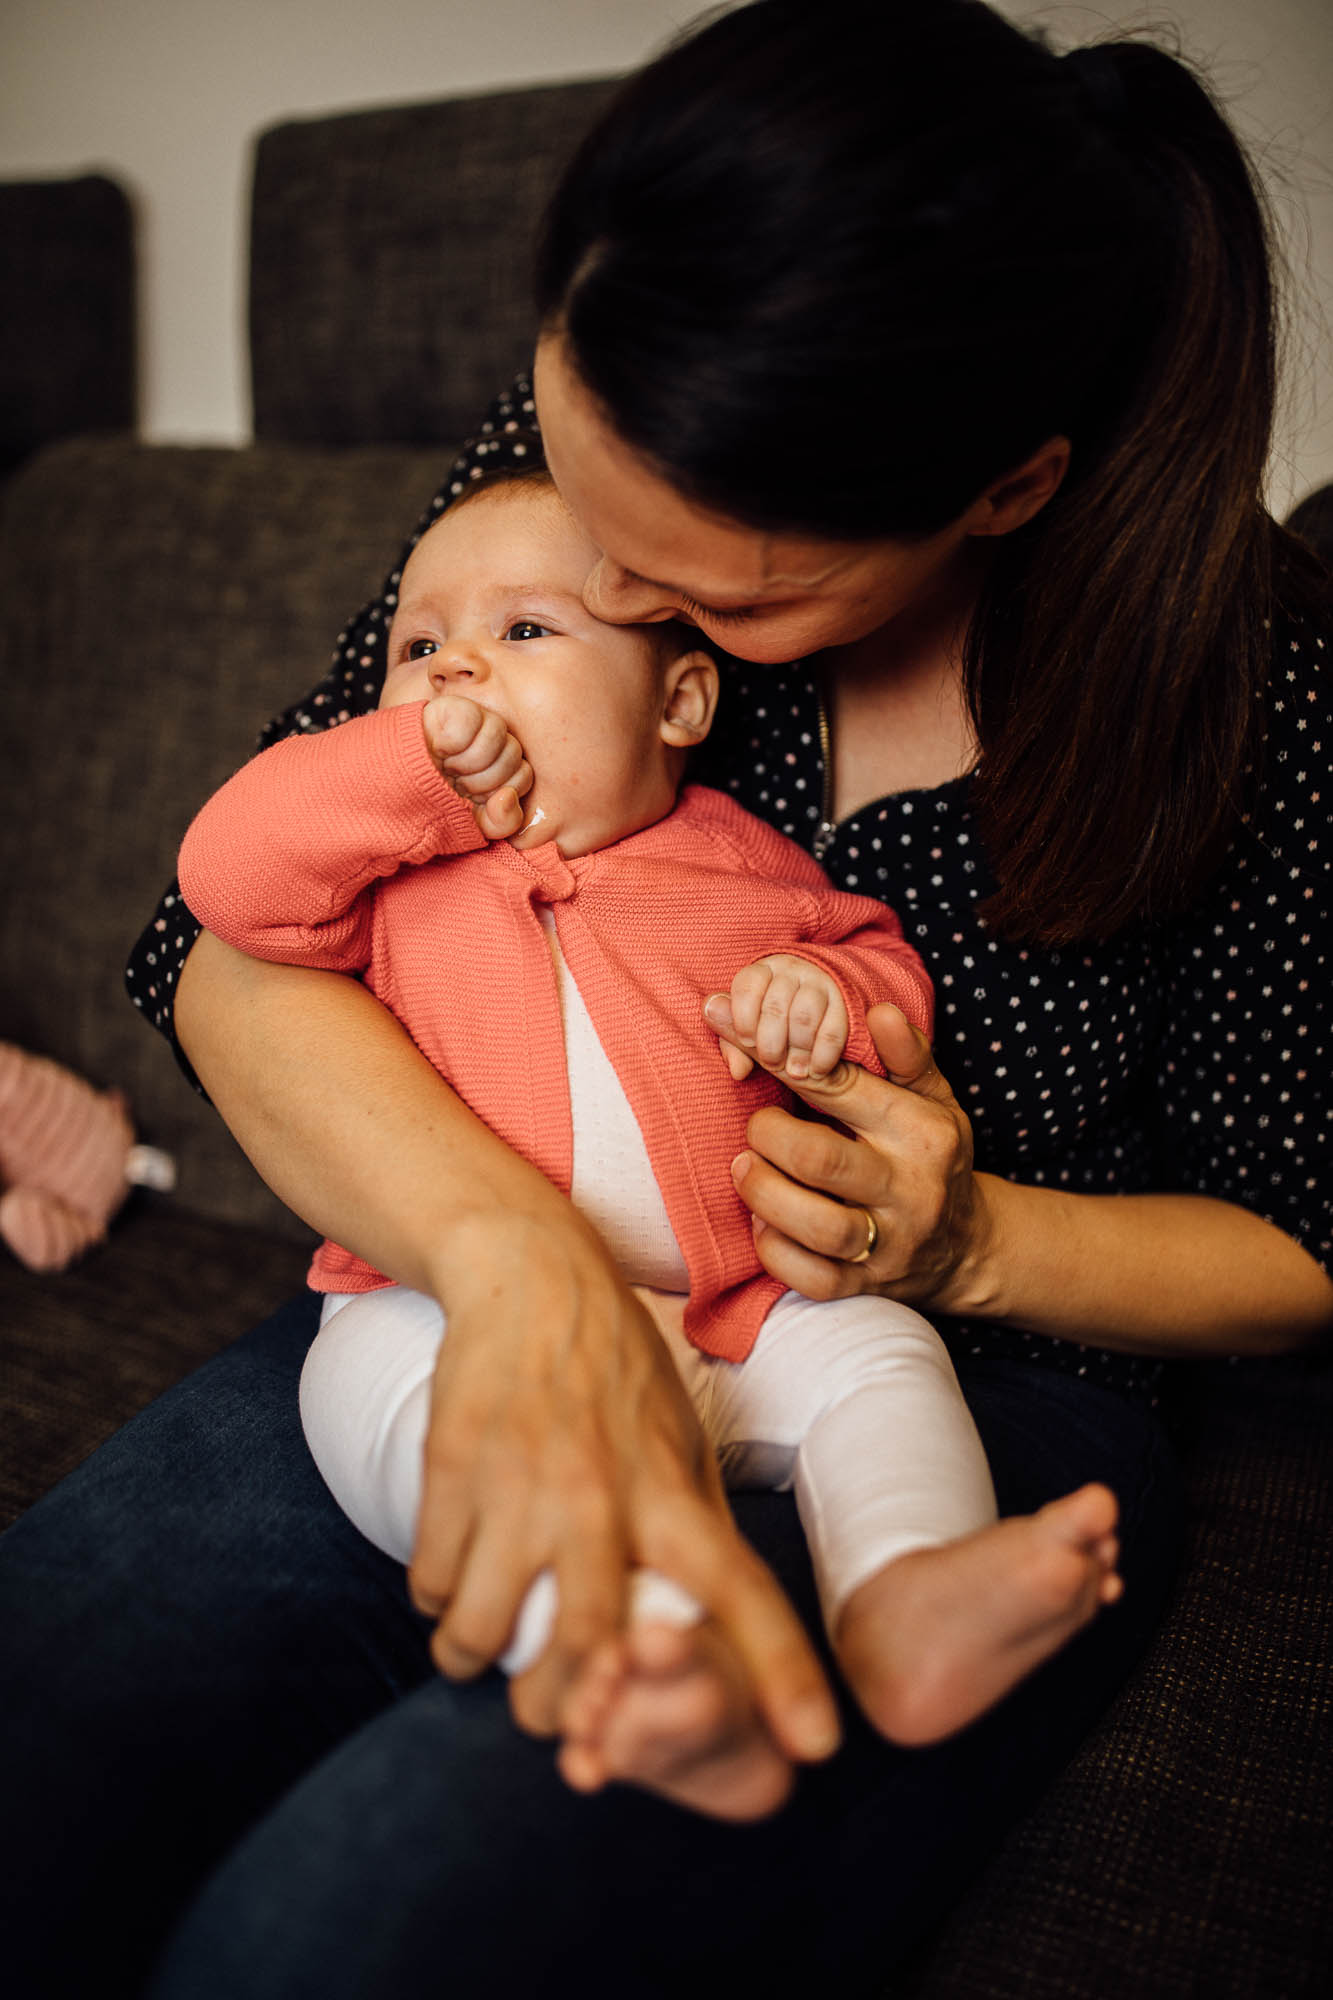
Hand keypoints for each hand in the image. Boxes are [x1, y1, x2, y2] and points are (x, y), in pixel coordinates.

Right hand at [407, 1206, 840, 1767]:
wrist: (528, 1275)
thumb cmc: (614, 1366)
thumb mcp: (678, 1439)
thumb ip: (692, 1526)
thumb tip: (715, 1619)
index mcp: (670, 1492)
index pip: (740, 1593)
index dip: (782, 1673)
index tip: (816, 1745)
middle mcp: (601, 1501)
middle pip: (587, 1658)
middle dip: (566, 1712)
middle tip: (558, 1717)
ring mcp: (521, 1488)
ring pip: (483, 1635)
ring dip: (474, 1655)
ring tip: (477, 1642)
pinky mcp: (453, 1470)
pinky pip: (432, 1583)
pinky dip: (437, 1597)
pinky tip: (453, 1572)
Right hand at [423, 692, 532, 839]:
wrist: (393, 789)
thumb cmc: (433, 802)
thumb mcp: (472, 822)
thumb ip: (503, 822)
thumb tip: (508, 796)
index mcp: (502, 765)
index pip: (524, 775)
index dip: (499, 791)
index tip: (471, 796)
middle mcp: (493, 740)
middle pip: (514, 755)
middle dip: (482, 780)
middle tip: (455, 781)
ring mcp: (475, 719)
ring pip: (497, 736)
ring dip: (466, 762)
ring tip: (446, 765)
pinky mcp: (453, 706)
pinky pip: (471, 720)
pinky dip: (452, 741)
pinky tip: (439, 747)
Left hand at [710, 954, 848, 1082]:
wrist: (824, 1013)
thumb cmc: (776, 1027)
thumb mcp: (752, 1033)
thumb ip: (733, 1040)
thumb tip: (717, 1030)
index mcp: (761, 971)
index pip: (747, 985)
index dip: (743, 1018)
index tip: (748, 1041)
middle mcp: (790, 969)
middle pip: (775, 1006)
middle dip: (771, 1044)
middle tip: (773, 1064)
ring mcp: (819, 981)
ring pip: (805, 1016)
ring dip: (798, 1050)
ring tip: (795, 1071)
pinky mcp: (845, 1000)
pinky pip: (833, 1029)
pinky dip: (824, 1055)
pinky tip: (817, 1070)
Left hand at [726, 1002, 990, 1313]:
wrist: (964, 1247)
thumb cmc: (932, 1156)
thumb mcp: (935, 1099)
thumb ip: (905, 1054)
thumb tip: (877, 1010)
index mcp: (922, 1132)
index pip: (840, 1089)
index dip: (780, 1064)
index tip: (741, 1044)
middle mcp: (909, 1188)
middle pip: (821, 1160)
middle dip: (769, 1136)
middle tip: (754, 1128)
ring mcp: (889, 1243)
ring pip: (816, 1225)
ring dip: (764, 1193)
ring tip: (746, 1170)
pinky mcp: (865, 1287)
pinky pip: (810, 1278)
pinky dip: (774, 1249)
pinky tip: (764, 1222)